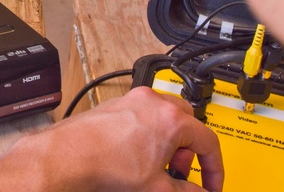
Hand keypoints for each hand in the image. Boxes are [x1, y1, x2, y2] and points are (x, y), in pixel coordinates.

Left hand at [0, 86, 223, 190]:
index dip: (215, 169)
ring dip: (170, 140)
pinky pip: (145, 114)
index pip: (209, 141)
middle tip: (181, 172)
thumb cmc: (105, 164)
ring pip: (166, 115)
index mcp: (170, 118)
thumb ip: (186, 191)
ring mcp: (132, 100)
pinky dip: (151, 132)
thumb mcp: (157, 187)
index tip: (211, 184)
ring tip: (159, 164)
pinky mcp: (116, 104)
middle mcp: (152, 102)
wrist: (68, 156)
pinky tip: (139, 155)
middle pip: (188, 122)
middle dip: (190, 149)